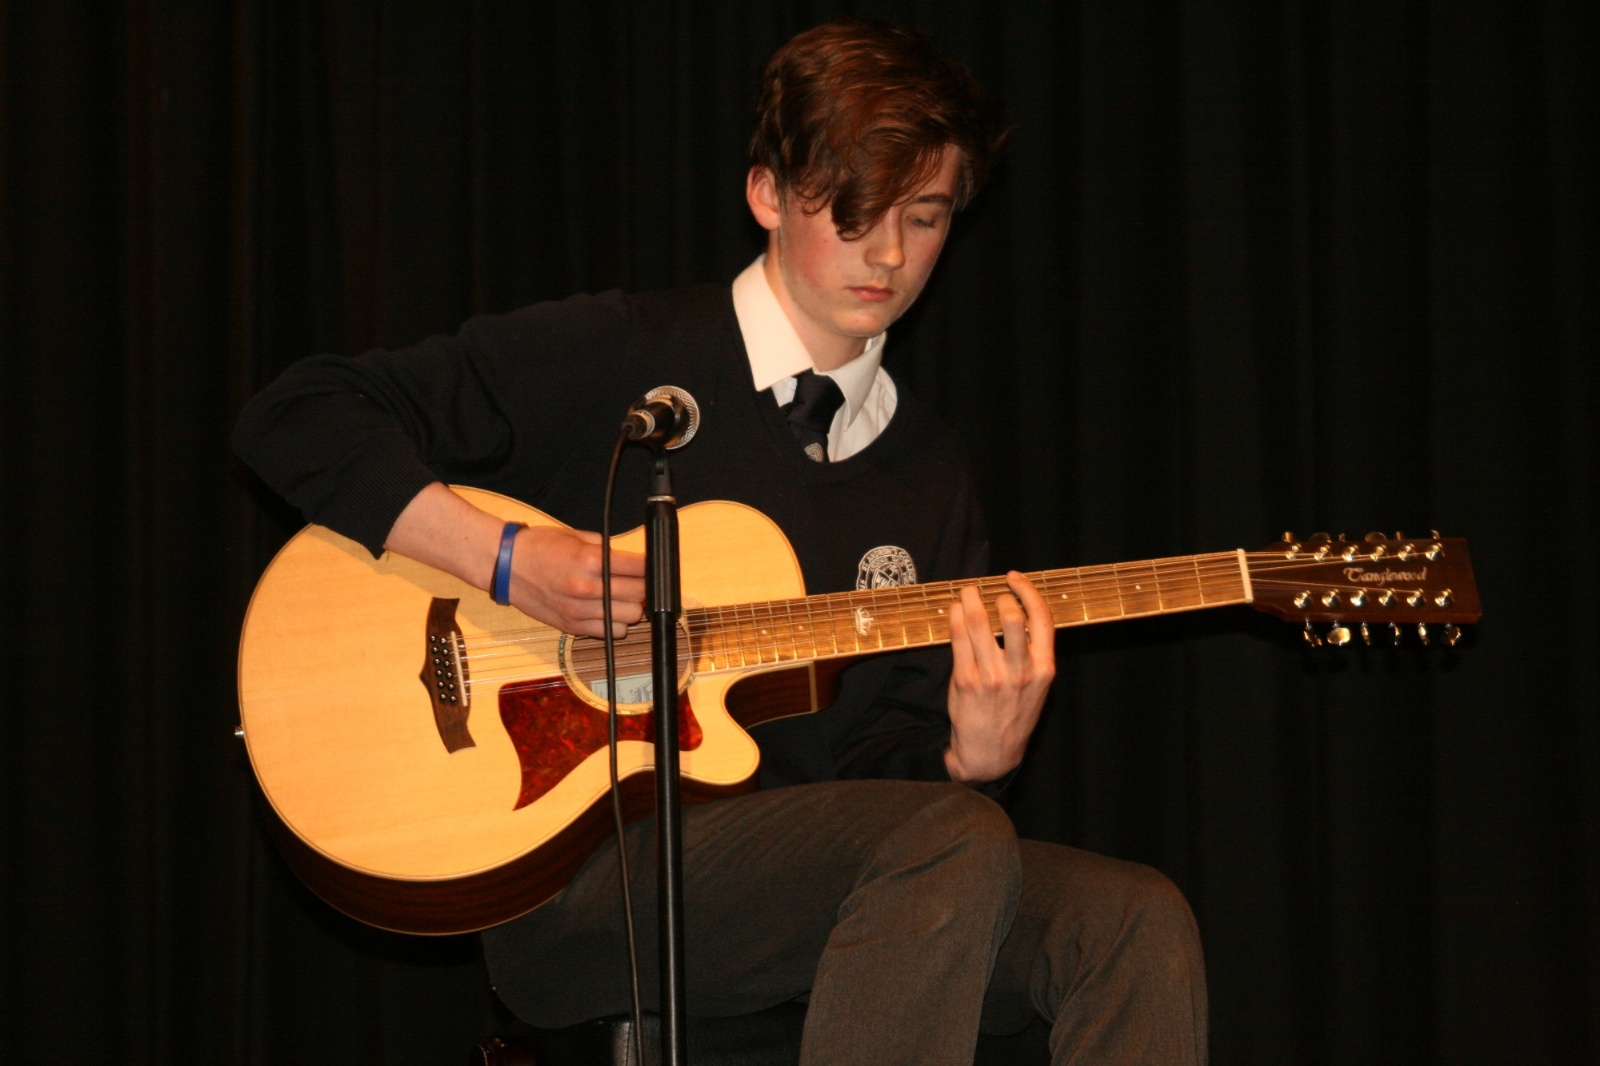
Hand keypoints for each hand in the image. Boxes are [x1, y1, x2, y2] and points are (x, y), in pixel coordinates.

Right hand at [507, 525, 645, 637]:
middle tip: (638, 580)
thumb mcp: (577, 536)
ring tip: (621, 597)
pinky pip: (609, 633)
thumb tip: (633, 561)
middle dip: (644, 587)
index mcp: (590, 560)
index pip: (639, 568)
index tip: (651, 565)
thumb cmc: (539, 548)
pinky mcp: (571, 626)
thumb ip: (607, 550)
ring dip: (632, 607)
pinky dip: (615, 623)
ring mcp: (579, 610)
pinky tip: (608, 610)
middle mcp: (587, 588)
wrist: (505, 566)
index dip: (650, 566)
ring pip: (630, 618)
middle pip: (639, 595)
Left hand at [944, 571, 1055, 784]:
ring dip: (970, 600)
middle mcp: (1020, 671)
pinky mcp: (966, 681)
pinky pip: (958, 638)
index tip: (1014, 578)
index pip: (1042, 618)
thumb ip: (1032, 654)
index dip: (1027, 591)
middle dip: (996, 595)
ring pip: (978, 622)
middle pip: (1010, 616)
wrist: (992, 753)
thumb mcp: (1037, 687)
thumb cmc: (1014, 715)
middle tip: (986, 592)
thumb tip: (1017, 612)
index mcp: (1044, 669)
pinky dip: (955, 617)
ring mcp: (992, 676)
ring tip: (966, 594)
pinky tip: (955, 611)